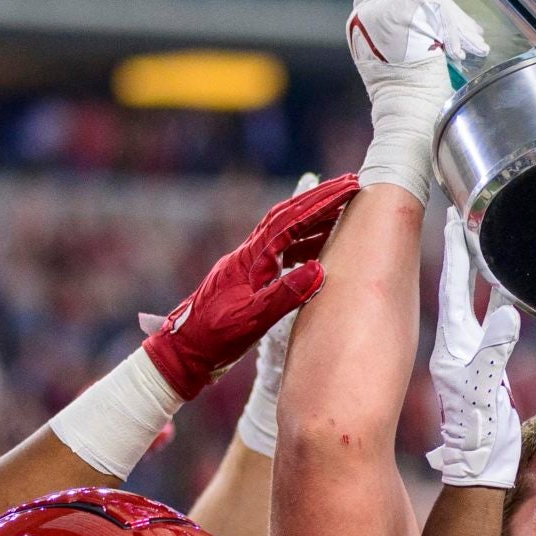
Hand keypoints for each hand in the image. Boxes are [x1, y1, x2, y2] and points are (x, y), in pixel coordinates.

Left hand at [141, 175, 356, 398]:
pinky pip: (283, 250)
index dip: (321, 202)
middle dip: (321, 199)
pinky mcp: (251, 277)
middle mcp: (251, 253)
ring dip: (316, 220)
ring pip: (287, 231)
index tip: (348, 187)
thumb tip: (320, 269)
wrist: (183, 349)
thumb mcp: (251, 318)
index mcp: (251, 257)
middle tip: (352, 185)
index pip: (290, 220)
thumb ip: (285, 294)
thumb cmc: (214, 335)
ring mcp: (250, 264)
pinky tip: (321, 251)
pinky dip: (305, 244)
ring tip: (346, 213)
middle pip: (289, 216)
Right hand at [348, 0, 491, 201]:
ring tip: (470, 46)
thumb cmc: (413, 97)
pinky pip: (434, 5)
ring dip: (456, 21)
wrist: (408, 116)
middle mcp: (364, 12)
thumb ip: (416, 24)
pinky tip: (458, 49)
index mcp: (363, 21)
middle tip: (471, 30)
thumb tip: (443, 7)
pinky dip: (454, 27)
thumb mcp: (412, 53)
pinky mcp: (394, 13)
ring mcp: (376, 11)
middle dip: (448, 6)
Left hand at [424, 208, 522, 487]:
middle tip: (459, 218)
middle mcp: (455, 342)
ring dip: (473, 271)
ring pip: (469, 301)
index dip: (453, 252)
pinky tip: (498, 287)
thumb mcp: (485, 384)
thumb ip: (495, 348)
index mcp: (451, 343)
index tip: (452, 219)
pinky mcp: (480, 362)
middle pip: (455, 287)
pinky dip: (491, 299)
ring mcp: (466, 351)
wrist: (481, 459)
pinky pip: (485, 320)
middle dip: (458, 252)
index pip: (450, 287)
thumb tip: (507, 312)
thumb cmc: (479, 426)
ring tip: (476, 242)